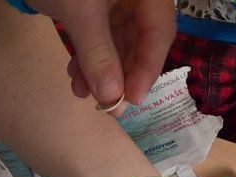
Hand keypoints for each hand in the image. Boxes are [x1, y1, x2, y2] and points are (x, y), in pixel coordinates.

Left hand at [28, 0, 175, 111]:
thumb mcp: (80, 14)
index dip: (148, 67)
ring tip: (82, 93)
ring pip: (119, 44)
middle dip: (122, 75)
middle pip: (142, 40)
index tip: (133, 98)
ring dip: (101, 72)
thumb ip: (98, 55)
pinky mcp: (97, 8)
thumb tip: (112, 98)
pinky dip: (89, 59)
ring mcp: (117, 1)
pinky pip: (101, 39)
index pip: (159, 30)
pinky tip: (75, 78)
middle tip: (110, 106)